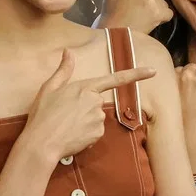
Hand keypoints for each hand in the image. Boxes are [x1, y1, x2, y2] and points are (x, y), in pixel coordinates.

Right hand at [22, 49, 156, 162]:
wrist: (42, 143)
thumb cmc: (42, 115)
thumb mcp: (49, 88)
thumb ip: (63, 70)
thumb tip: (68, 52)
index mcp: (85, 87)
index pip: (115, 79)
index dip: (136, 74)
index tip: (153, 71)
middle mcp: (96, 102)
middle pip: (96, 102)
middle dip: (85, 108)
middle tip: (65, 115)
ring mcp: (99, 119)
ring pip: (96, 118)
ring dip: (85, 122)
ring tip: (66, 126)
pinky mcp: (98, 134)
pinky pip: (95, 133)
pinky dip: (86, 135)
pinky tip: (72, 136)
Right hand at [93, 0, 173, 32]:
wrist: (114, 34)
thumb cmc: (111, 13)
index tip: (131, 5)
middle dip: (148, 3)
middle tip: (136, 13)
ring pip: (161, 3)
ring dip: (155, 11)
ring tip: (141, 18)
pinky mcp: (160, 12)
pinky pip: (168, 13)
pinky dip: (162, 19)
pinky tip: (150, 22)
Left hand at [177, 63, 195, 143]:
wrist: (188, 125)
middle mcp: (190, 73)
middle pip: (194, 67)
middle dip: (195, 76)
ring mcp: (177, 77)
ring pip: (183, 69)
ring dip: (185, 77)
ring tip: (187, 92)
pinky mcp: (168, 82)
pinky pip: (172, 73)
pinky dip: (175, 80)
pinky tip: (179, 92)